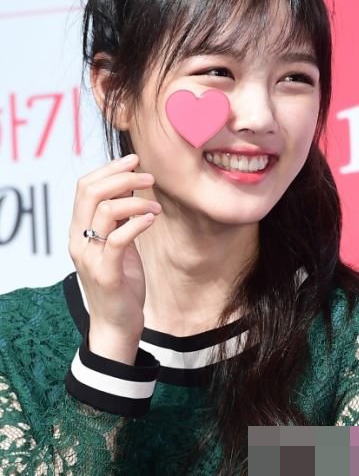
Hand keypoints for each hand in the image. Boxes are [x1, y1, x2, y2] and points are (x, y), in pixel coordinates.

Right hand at [68, 154, 161, 363]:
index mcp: (79, 230)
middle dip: (123, 177)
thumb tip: (132, 184)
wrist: (117, 323)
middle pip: (91, 192)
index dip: (109, 169)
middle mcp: (78, 240)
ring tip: (156, 207)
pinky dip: (137, 223)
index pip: (85, 186)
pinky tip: (152, 219)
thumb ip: (119, 217)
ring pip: (106, 210)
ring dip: (136, 201)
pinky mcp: (106, 273)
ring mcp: (90, 257)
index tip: (134, 160)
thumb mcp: (118, 242)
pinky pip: (119, 239)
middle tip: (149, 177)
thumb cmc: (120, 280)